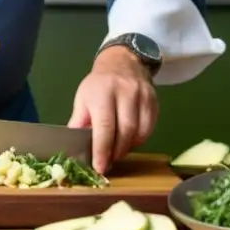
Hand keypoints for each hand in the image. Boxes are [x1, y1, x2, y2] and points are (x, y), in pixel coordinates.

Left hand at [68, 46, 158, 174]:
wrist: (123, 61)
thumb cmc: (98, 84)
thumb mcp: (82, 98)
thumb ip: (79, 122)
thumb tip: (74, 146)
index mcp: (102, 92)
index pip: (104, 126)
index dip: (102, 150)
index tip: (100, 167)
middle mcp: (125, 92)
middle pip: (125, 131)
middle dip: (116, 152)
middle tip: (108, 161)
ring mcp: (142, 96)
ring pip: (140, 132)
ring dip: (128, 147)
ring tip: (118, 151)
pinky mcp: (154, 101)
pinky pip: (150, 128)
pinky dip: (140, 139)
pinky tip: (130, 140)